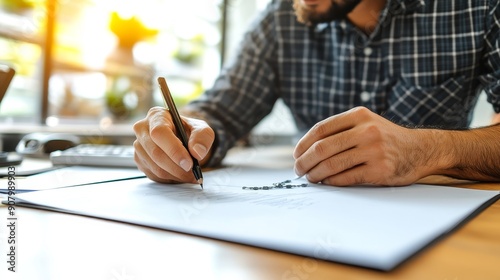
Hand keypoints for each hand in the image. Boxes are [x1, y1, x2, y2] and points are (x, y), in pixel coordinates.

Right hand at [133, 107, 214, 183]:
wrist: (182, 139)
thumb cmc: (189, 132)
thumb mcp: (202, 129)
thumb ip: (203, 137)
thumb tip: (197, 152)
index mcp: (156, 116)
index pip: (159, 133)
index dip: (174, 150)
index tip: (189, 163)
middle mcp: (142, 129)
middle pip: (156, 153)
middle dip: (177, 167)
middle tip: (193, 173)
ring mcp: (138, 146)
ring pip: (155, 167)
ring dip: (175, 175)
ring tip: (190, 175)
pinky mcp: (139, 160)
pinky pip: (154, 175)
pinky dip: (170, 178)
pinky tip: (180, 174)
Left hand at [293, 107, 436, 185]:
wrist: (420, 150)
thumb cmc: (386, 138)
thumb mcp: (366, 123)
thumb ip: (341, 130)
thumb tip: (306, 149)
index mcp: (359, 116)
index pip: (321, 129)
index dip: (303, 143)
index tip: (296, 154)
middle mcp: (366, 130)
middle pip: (322, 147)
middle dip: (304, 161)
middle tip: (297, 169)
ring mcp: (374, 150)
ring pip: (332, 164)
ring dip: (315, 173)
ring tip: (310, 177)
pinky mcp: (380, 169)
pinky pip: (346, 177)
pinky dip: (332, 181)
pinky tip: (326, 182)